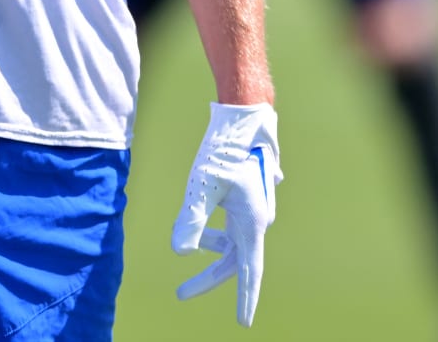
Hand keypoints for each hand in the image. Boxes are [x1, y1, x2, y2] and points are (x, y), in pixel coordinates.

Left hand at [173, 101, 282, 327]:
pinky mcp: (246, 196)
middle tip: (180, 293)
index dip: (245, 299)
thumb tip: (179, 252)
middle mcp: (258, 219)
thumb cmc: (226, 149)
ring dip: (208, 249)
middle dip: (208, 278)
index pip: (249, 271)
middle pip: (234, 261)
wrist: (245, 117)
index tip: (243, 323)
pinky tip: (199, 221)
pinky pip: (231, 224)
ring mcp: (254, 208)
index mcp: (253, 223)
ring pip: (231, 242)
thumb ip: (191, 220)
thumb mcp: (204, 186)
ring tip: (185, 246)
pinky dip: (212, 228)